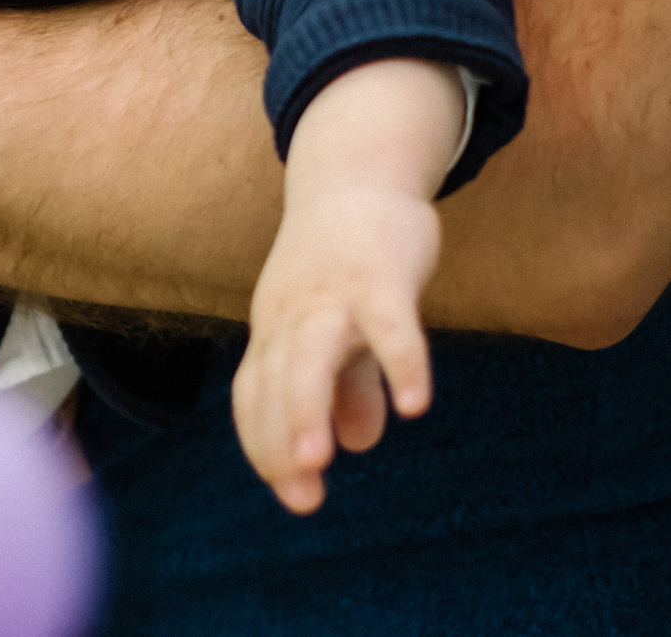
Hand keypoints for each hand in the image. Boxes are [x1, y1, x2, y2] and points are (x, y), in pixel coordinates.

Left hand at [229, 56, 460, 513]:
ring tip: (319, 461)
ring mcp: (332, 290)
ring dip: (309, 406)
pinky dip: (400, 362)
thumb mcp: (339, 327)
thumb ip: (347, 384)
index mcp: (274, 328)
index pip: (255, 393)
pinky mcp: (379, 272)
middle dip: (281, 439)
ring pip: (312, 352)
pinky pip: (390, 322)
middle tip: (300, 497)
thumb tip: (355, 444)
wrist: (358, 174)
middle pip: (274, 378)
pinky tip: (415, 406)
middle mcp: (291, 312)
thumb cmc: (345, 261)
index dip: (268, 443)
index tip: (292, 491)